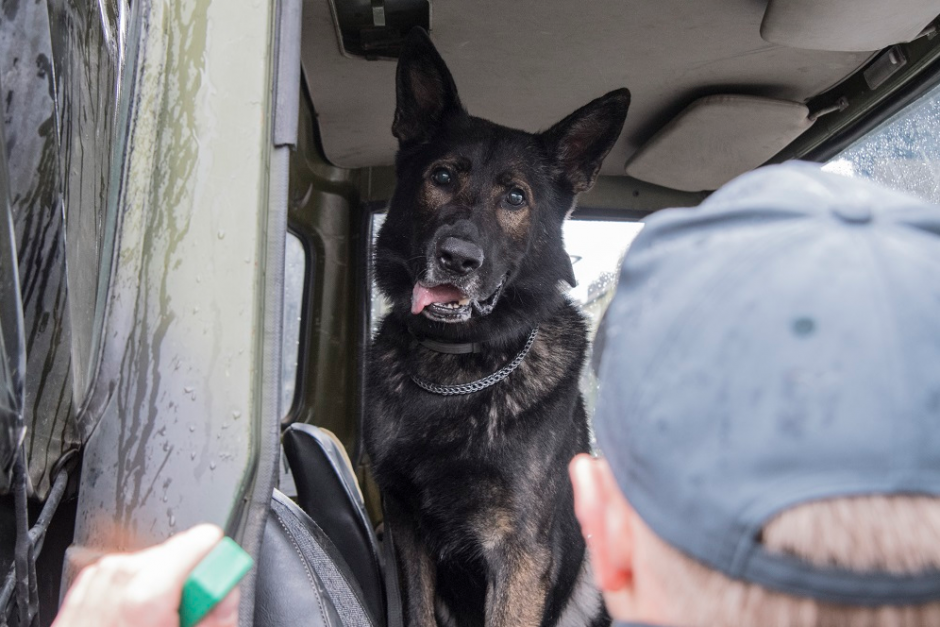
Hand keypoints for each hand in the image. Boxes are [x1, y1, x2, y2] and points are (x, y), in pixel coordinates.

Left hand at [52, 524, 238, 626]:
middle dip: (188, 581)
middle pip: (176, 552)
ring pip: (149, 562)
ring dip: (162, 588)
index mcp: (146, 595)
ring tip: (155, 626)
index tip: (216, 592)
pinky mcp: (82, 595)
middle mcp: (116, 580)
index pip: (203, 542)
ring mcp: (95, 586)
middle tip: (184, 620)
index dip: (216, 569)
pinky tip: (135, 625)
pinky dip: (136, 594)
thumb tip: (227, 588)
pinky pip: (123, 577)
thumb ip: (219, 614)